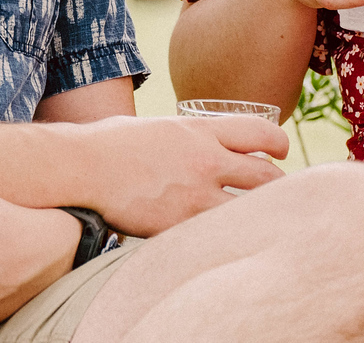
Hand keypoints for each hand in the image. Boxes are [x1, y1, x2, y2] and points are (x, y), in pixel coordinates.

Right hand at [66, 113, 284, 236]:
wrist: (83, 166)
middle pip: (267, 177)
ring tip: (255, 220)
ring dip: (255, 214)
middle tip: (277, 193)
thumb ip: (188, 137)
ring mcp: (194, 195)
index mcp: (201, 130)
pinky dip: (222, 235)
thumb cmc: (111, 143)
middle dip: (278, 186)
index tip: (280, 153)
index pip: (261, 133)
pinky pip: (215, 232)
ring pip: (247, 210)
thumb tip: (200, 143)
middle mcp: (206, 160)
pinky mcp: (179, 225)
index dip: (279, 144)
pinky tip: (220, 237)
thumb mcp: (160, 127)